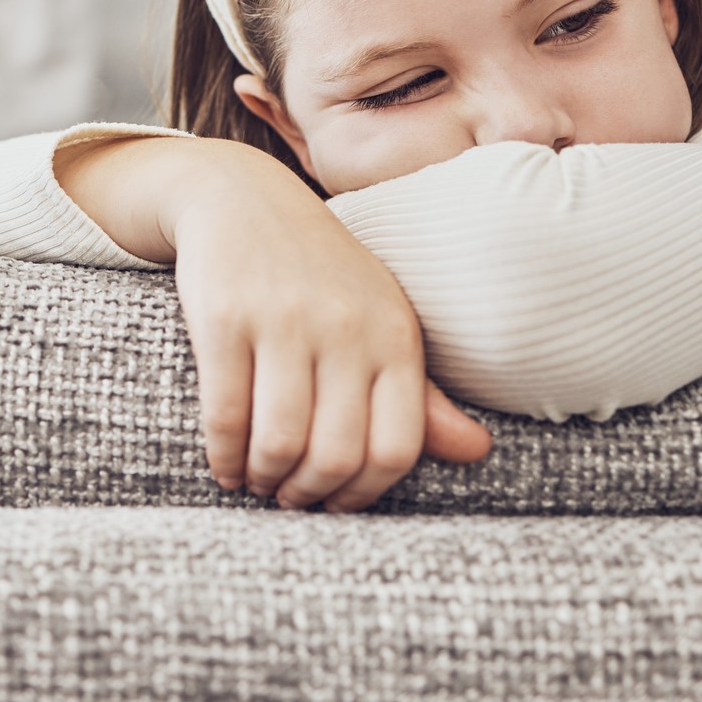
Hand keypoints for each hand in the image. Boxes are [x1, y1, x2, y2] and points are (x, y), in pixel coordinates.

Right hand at [140, 141, 490, 510]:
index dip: (363, 493)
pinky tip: (224, 462)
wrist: (242, 198)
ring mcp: (283, 321)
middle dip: (306, 493)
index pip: (398, 447)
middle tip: (287, 497)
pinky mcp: (225, 318)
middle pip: (335, 454)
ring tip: (254, 479)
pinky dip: (223, 455)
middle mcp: (345, 327)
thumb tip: (478, 452)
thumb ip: (420, 393)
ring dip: (263, 478)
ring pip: (279, 442)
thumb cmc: (318, 274)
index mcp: (394, 334)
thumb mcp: (378, 322)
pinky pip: (226, 413)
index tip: (334, 502)